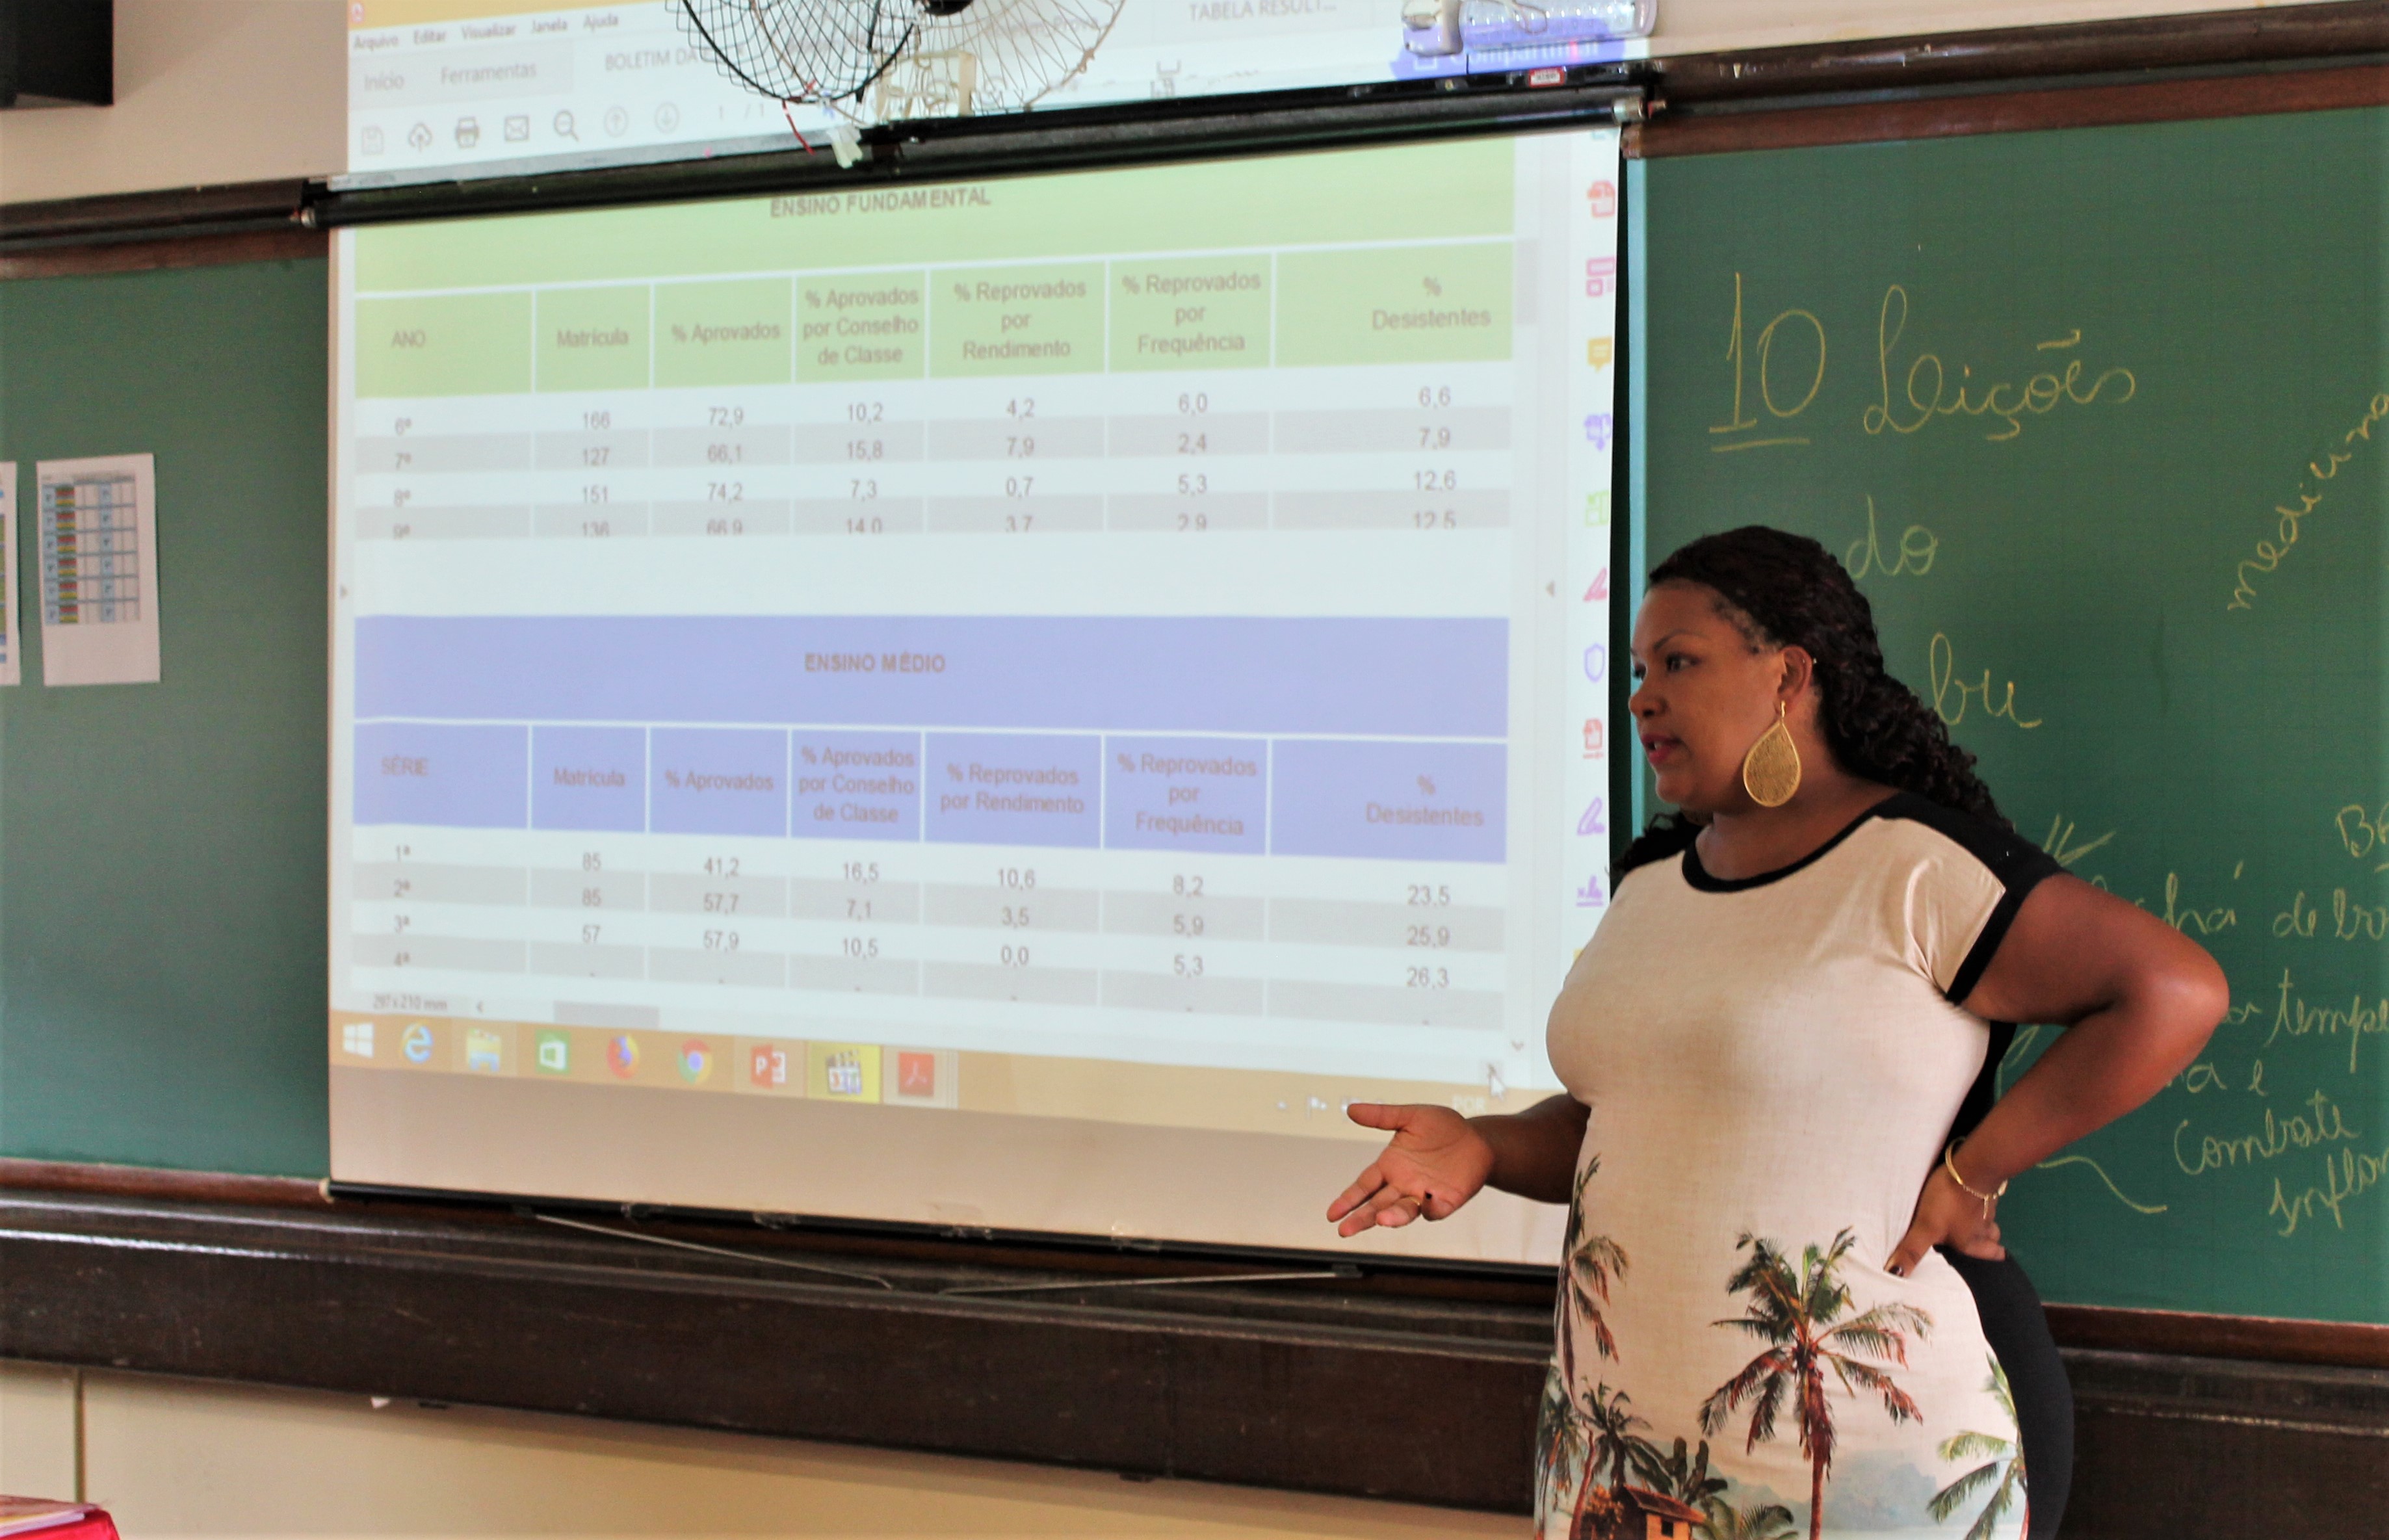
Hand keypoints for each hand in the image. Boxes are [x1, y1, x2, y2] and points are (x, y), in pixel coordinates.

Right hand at [1326, 1103, 1495, 1237]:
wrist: (1478, 1139)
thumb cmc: (1443, 1127)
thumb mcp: (1411, 1116)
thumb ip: (1382, 1116)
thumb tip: (1351, 1109)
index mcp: (1390, 1166)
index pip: (1363, 1186)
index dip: (1348, 1199)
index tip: (1331, 1214)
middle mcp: (1403, 1185)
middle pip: (1376, 1205)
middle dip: (1360, 1218)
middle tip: (1344, 1230)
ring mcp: (1423, 1195)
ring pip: (1402, 1211)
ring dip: (1392, 1217)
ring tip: (1381, 1219)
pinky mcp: (1446, 1202)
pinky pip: (1435, 1210)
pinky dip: (1430, 1208)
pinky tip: (1426, 1201)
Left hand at [1887, 1164, 2004, 1276]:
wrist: (1971, 1169)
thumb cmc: (1949, 1203)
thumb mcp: (1926, 1228)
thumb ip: (1912, 1250)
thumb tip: (1896, 1274)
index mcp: (1971, 1241)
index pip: (1990, 1253)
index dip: (1993, 1255)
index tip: (1999, 1256)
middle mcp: (1984, 1226)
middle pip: (1993, 1237)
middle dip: (1991, 1240)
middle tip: (1989, 1240)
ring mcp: (1988, 1205)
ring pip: (1990, 1218)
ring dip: (1985, 1221)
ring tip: (1978, 1220)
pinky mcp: (1986, 1187)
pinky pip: (1988, 1198)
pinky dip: (1982, 1201)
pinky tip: (1974, 1195)